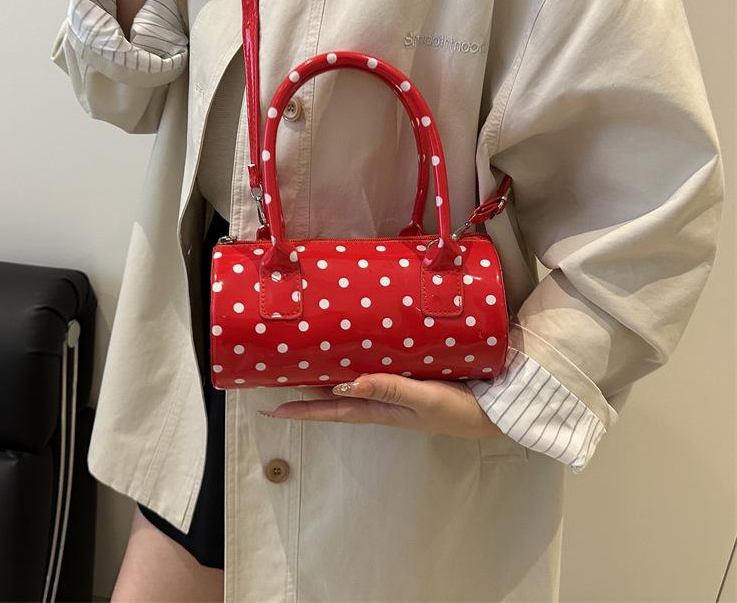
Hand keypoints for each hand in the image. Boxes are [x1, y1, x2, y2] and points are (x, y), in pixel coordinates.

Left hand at [258, 373, 507, 440]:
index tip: (271, 409)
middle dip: (305, 392)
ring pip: (350, 385)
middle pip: (334, 397)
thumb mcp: (424, 399)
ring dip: (325, 379)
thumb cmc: (459, 409)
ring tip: (301, 365)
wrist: (495, 410)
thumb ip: (389, 389)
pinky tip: (351, 355)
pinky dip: (354, 367)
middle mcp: (381, 401)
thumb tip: (346, 383)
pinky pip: (372, 373)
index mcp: (379, 408)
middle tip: (276, 378)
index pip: (331, 409)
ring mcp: (394, 392)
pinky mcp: (409, 379)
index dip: (301, 409)